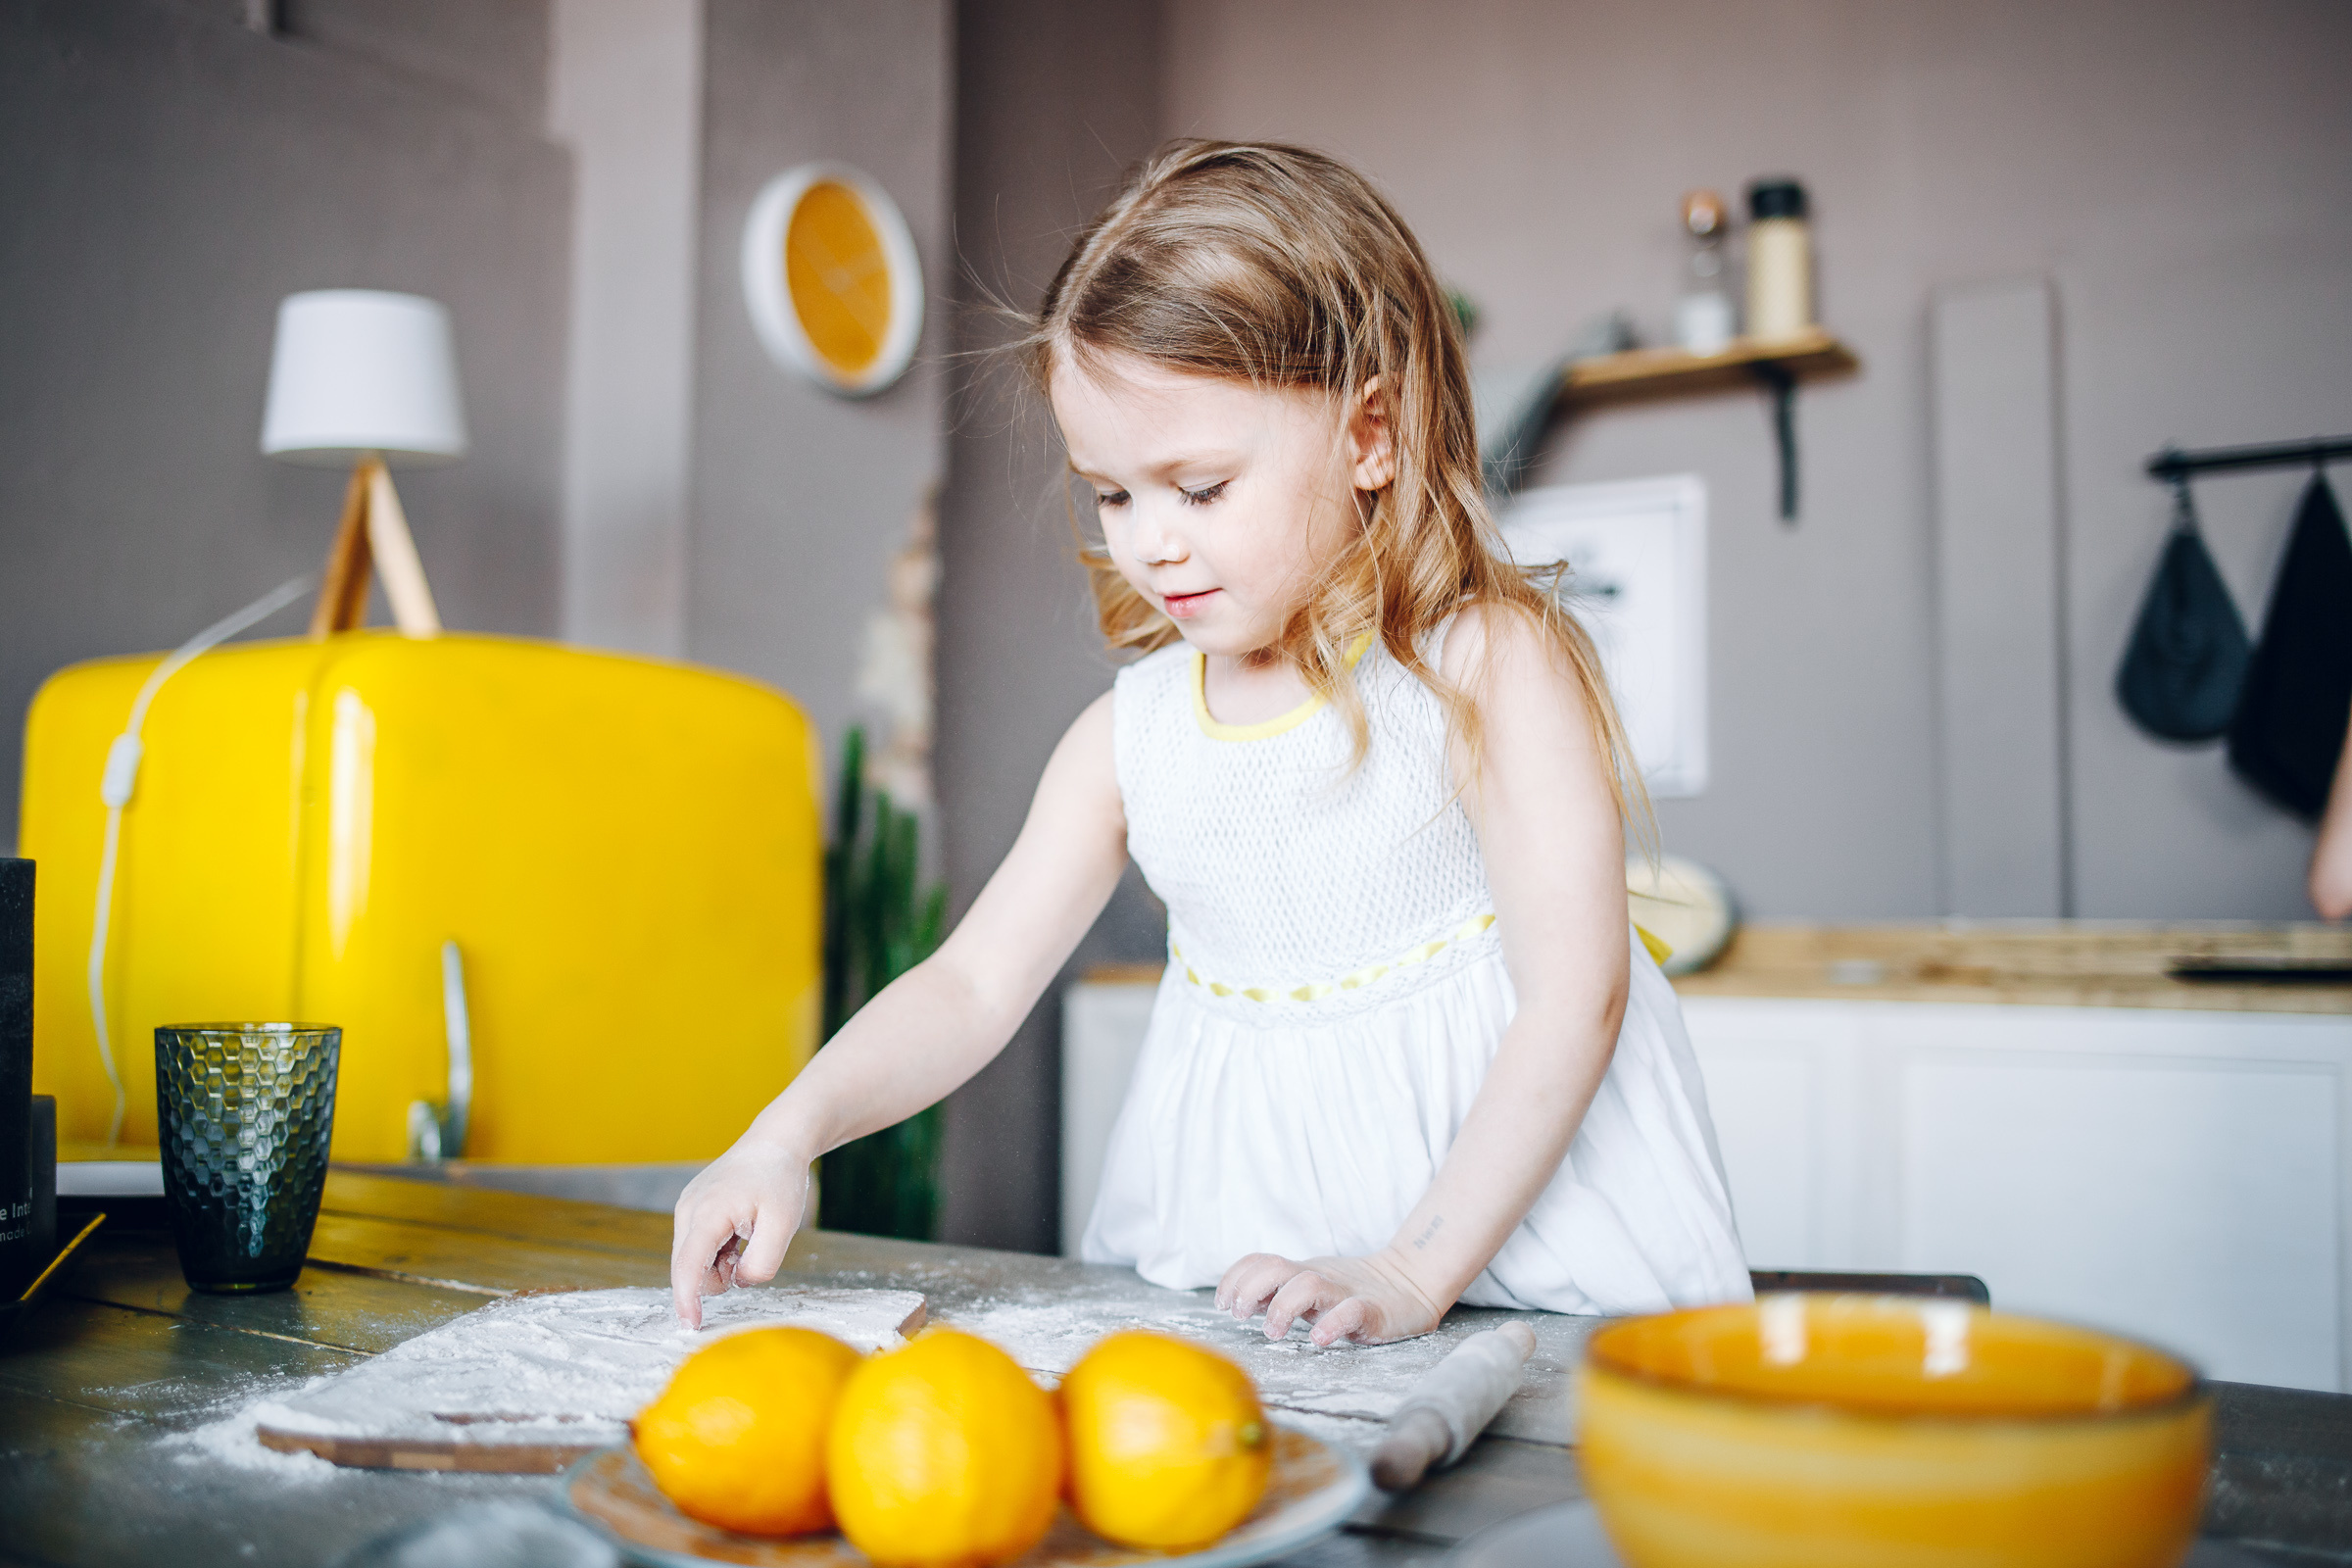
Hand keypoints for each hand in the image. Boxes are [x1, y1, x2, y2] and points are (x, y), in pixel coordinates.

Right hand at [669, 1139, 809, 1327]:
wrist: (776, 1141)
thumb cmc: (780, 1180)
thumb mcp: (783, 1225)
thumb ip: (761, 1263)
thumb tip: (737, 1281)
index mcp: (708, 1213)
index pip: (689, 1265)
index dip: (687, 1299)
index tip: (690, 1326)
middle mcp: (688, 1210)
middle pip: (689, 1267)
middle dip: (718, 1276)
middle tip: (748, 1250)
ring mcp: (687, 1207)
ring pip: (694, 1259)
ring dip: (720, 1263)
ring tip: (747, 1236)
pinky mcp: (692, 1208)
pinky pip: (699, 1245)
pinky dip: (719, 1251)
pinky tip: (740, 1231)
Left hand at [1214, 1250, 1449, 1345]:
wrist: (1411, 1284)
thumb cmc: (1353, 1291)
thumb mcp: (1311, 1289)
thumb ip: (1278, 1294)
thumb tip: (1238, 1303)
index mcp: (1302, 1273)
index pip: (1261, 1262)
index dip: (1235, 1278)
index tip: (1222, 1303)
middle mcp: (1319, 1278)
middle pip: (1276, 1268)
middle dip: (1249, 1289)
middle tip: (1240, 1315)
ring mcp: (1345, 1293)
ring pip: (1308, 1286)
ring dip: (1282, 1307)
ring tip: (1273, 1332)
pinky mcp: (1372, 1311)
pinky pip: (1350, 1312)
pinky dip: (1332, 1324)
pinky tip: (1320, 1340)